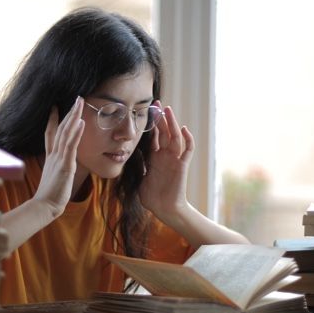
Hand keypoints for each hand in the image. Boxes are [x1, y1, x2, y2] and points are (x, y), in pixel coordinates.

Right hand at [33, 96, 84, 217]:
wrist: (44, 206)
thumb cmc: (50, 195)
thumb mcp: (54, 177)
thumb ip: (57, 168)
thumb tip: (61, 166)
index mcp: (51, 156)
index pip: (51, 133)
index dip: (53, 119)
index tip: (55, 107)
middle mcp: (54, 154)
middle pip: (61, 128)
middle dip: (69, 112)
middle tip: (76, 98)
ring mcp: (59, 158)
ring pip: (66, 133)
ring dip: (73, 117)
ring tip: (80, 103)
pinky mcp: (65, 165)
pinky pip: (71, 146)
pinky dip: (76, 133)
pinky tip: (81, 122)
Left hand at [139, 101, 194, 221]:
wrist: (164, 209)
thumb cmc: (152, 196)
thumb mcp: (139, 177)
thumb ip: (136, 165)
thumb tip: (125, 154)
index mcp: (155, 157)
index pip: (154, 136)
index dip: (151, 124)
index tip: (146, 111)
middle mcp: (165, 156)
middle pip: (165, 132)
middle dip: (162, 118)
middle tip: (158, 103)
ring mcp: (174, 159)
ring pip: (175, 137)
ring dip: (172, 123)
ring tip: (168, 110)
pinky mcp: (182, 166)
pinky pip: (188, 151)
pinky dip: (188, 140)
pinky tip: (184, 129)